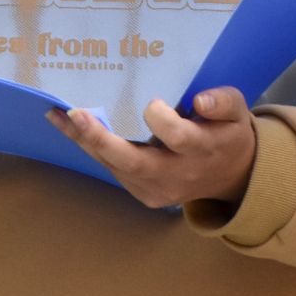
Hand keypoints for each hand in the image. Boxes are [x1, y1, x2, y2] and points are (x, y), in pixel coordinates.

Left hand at [48, 88, 256, 209]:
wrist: (230, 177)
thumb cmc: (228, 133)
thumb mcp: (237, 112)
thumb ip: (223, 102)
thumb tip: (200, 101)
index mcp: (204, 150)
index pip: (179, 138)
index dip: (162, 120)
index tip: (152, 102)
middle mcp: (179, 174)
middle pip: (135, 161)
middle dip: (102, 138)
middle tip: (75, 113)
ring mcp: (159, 189)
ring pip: (117, 167)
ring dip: (86, 141)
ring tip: (58, 116)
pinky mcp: (145, 194)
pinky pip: (115, 171)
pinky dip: (93, 150)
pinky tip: (72, 129)